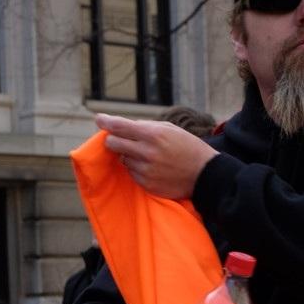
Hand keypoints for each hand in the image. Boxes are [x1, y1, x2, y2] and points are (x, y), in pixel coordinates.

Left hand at [96, 113, 216, 199]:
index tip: (99, 119)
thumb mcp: (170, 129)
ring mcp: (145, 170)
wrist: (204, 174)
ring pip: (123, 159)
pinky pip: (131, 173)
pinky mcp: (146, 184)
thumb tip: (123, 127)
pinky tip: (152, 167)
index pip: (120, 126)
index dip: (106, 122)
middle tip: (119, 139)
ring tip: (147, 155)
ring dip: (129, 155)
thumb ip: (145, 127)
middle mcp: (147, 152)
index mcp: (153, 134)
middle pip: (113, 144)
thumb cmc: (187, 147)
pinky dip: (136, 169)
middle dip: (113, 140)